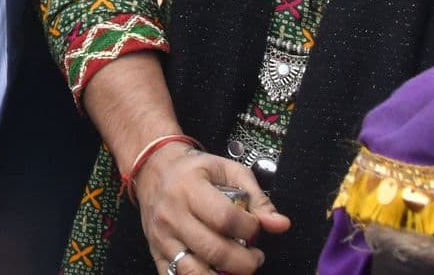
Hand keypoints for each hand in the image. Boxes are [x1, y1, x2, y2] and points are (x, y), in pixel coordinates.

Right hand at [131, 146, 287, 274]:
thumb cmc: (193, 170)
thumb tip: (280, 224)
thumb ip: (257, 198)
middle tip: (255, 256)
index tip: (255, 228)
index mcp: (189, 188)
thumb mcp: (228, 170)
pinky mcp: (157, 253)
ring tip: (237, 268)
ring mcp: (162, 238)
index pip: (225, 219)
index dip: (250, 229)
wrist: (153, 170)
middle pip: (214, 250)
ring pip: (194, 272)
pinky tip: (215, 272)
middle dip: (245, 261)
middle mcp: (172, 215)